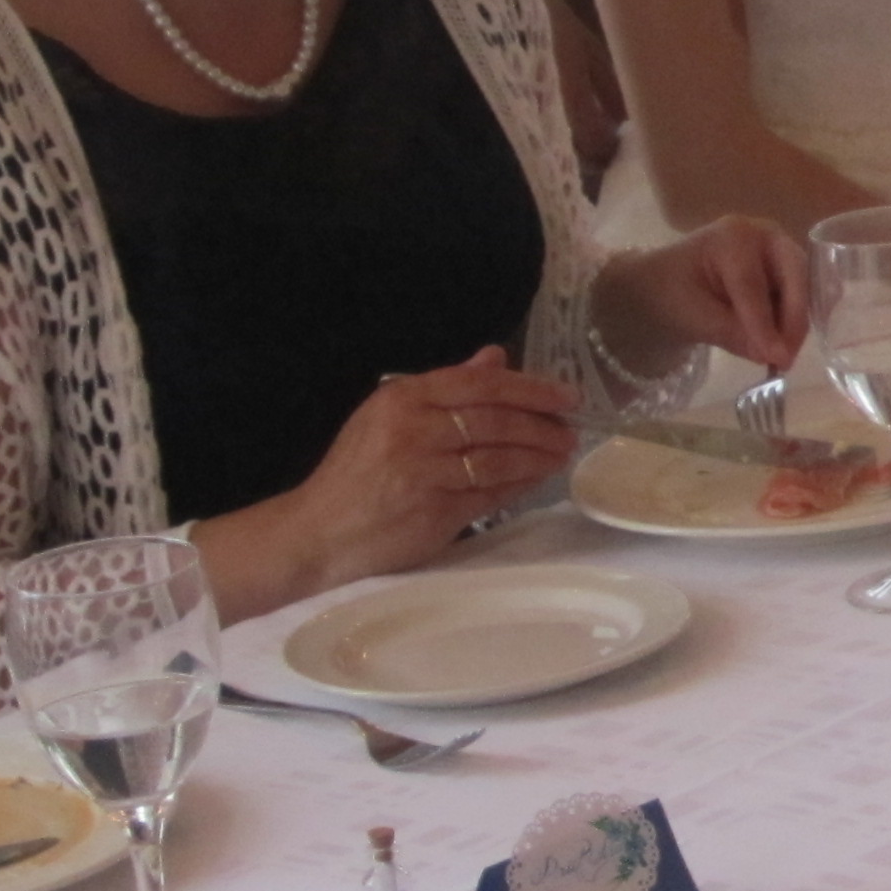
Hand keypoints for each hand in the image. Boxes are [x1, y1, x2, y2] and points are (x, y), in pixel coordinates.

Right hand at [286, 349, 578, 582]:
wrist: (318, 531)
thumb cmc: (356, 472)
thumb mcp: (389, 416)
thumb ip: (446, 387)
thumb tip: (496, 358)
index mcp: (402, 399)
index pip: (479, 385)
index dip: (530, 388)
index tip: (566, 394)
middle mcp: (413, 431)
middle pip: (495, 421)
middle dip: (542, 424)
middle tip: (572, 427)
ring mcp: (425, 474)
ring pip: (498, 459)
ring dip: (538, 456)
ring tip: (561, 452)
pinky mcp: (434, 513)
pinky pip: (490, 495)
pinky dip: (519, 486)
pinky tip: (536, 479)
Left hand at [605, 217, 806, 367]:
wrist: (662, 283)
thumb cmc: (670, 293)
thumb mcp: (693, 316)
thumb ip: (733, 333)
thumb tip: (772, 355)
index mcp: (732, 237)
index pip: (752, 284)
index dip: (765, 324)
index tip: (778, 358)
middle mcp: (763, 234)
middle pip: (793, 275)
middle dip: (794, 318)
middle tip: (788, 357)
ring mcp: (777, 249)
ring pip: (802, 285)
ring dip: (796, 322)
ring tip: (783, 356)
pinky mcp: (783, 267)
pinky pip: (798, 293)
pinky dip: (792, 320)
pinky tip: (781, 345)